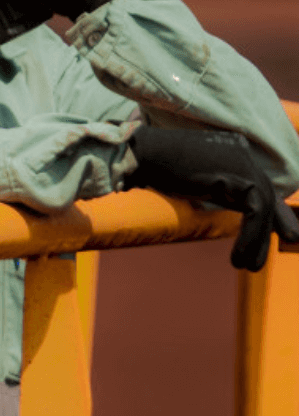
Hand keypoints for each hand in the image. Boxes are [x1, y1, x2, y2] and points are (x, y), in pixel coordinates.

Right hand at [125, 125, 298, 270]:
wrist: (142, 155)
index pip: (257, 184)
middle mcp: (241, 151)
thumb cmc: (157, 168)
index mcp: (231, 149)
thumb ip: (219, 190)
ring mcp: (241, 160)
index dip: (269, 212)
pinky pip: (256, 211)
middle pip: (265, 194)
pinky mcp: (238, 174)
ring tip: (246, 265)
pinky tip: (240, 256)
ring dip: (257, 240)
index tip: (271, 235)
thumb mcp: (197, 180)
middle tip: (258, 259)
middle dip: (270, 226)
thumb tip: (235, 211)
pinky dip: (251, 237)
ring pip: (263, 205)